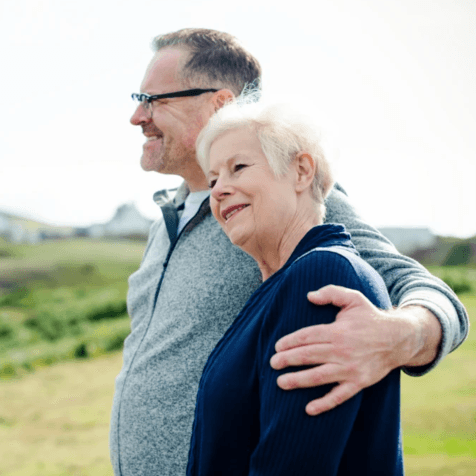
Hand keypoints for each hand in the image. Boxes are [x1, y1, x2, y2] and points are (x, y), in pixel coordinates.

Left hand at [270, 285, 422, 415]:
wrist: (398, 339)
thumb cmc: (370, 317)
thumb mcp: (353, 298)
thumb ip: (331, 293)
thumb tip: (309, 295)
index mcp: (337, 331)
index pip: (307, 336)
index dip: (290, 342)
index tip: (277, 347)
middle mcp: (342, 351)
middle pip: (308, 356)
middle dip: (287, 360)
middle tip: (272, 363)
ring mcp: (350, 369)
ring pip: (318, 377)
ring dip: (297, 381)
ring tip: (280, 383)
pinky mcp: (358, 383)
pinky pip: (339, 396)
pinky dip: (324, 404)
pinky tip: (309, 409)